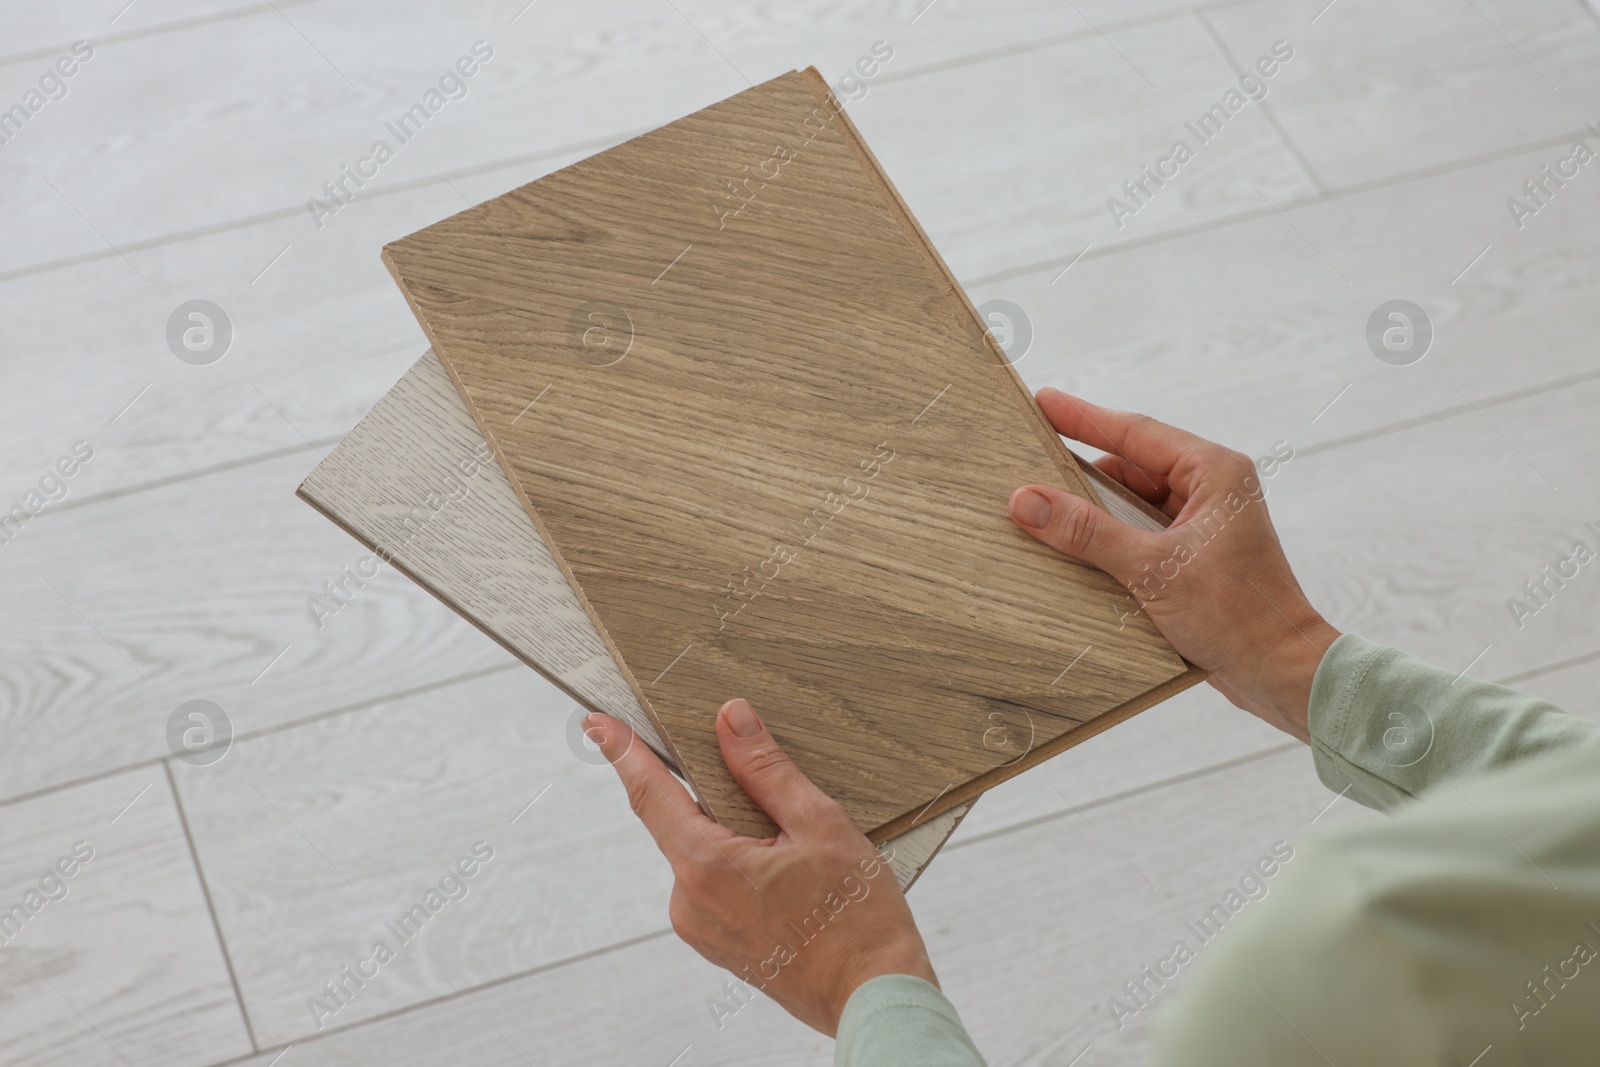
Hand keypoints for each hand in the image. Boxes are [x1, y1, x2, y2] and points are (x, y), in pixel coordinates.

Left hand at [585, 699, 937, 1034]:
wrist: (874, 996)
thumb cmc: (856, 918)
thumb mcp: (819, 824)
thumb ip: (766, 769)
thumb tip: (730, 719)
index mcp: (706, 866)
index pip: (650, 793)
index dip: (624, 751)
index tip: (597, 723)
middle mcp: (689, 901)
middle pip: (684, 821)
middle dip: (722, 798)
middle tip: (780, 809)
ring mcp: (700, 927)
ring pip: (704, 853)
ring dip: (738, 837)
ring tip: (800, 857)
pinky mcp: (716, 944)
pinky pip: (715, 885)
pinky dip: (742, 867)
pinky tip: (791, 880)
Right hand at [1007, 387, 1338, 741]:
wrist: (1282, 673)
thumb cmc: (1239, 616)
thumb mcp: (1153, 569)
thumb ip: (1088, 532)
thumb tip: (1028, 501)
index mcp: (1214, 473)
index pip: (1135, 433)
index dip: (1083, 417)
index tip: (1043, 403)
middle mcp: (1211, 490)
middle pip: (1131, 467)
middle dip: (1081, 470)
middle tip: (1031, 462)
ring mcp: (1203, 525)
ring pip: (1132, 503)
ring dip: (1092, 510)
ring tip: (1042, 509)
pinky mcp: (1194, 558)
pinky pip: (1139, 534)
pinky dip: (1107, 539)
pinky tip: (1072, 548)